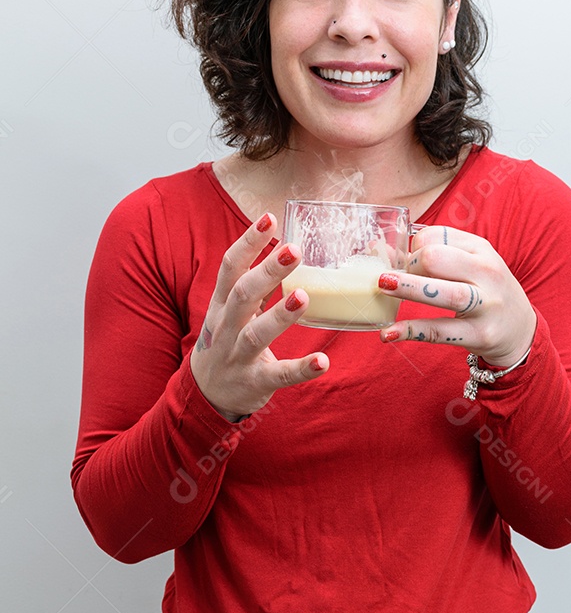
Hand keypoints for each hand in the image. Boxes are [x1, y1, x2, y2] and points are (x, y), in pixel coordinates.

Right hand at [190, 213, 328, 420]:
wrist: (205, 394)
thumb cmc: (226, 340)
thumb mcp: (229, 310)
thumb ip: (253, 283)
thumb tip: (287, 247)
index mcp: (221, 304)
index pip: (230, 268)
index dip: (248, 242)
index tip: (269, 218)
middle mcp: (226, 327)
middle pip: (244, 295)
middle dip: (268, 272)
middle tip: (295, 249)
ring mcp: (239, 356)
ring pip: (256, 334)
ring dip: (280, 316)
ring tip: (304, 297)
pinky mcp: (255, 381)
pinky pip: (279, 375)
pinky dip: (301, 369)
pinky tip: (323, 361)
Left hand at [377, 225, 536, 366]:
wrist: (521, 331)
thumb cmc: (485, 292)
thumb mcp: (469, 266)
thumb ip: (432, 256)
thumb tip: (380, 250)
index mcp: (481, 249)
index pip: (437, 235)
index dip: (413, 246)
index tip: (406, 262)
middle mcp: (486, 273)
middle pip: (436, 258)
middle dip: (408, 266)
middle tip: (394, 279)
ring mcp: (485, 305)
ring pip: (443, 292)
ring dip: (408, 288)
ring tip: (383, 286)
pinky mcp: (479, 335)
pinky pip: (440, 331)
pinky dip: (412, 331)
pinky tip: (389, 333)